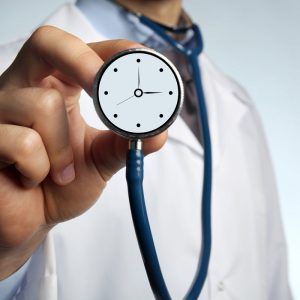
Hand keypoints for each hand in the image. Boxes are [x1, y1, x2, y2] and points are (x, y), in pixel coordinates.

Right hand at [0, 26, 166, 278]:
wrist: (32, 218)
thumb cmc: (63, 185)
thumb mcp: (100, 159)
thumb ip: (125, 143)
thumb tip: (158, 132)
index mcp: (56, 88)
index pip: (80, 49)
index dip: (111, 50)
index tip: (138, 62)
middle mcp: (25, 88)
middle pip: (49, 43)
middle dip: (84, 62)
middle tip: (103, 86)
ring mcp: (0, 110)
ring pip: (42, 104)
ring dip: (64, 149)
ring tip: (62, 171)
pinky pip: (21, 142)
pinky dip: (41, 168)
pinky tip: (33, 179)